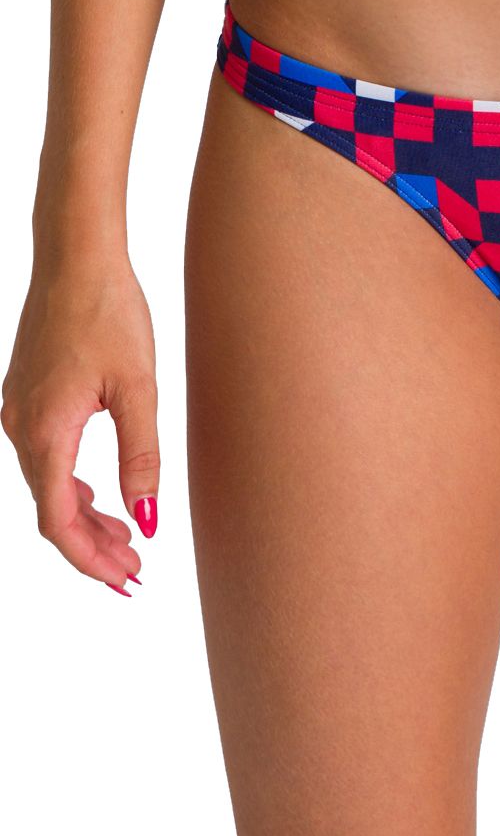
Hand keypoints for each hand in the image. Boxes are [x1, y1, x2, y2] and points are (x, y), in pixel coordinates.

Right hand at [1, 261, 158, 594]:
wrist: (76, 257)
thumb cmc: (110, 314)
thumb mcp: (139, 389)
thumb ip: (141, 457)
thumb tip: (145, 518)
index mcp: (46, 432)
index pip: (58, 521)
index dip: (91, 559)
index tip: (127, 579)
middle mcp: (20, 427)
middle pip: (50, 510)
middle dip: (92, 546)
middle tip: (135, 571)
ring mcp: (18, 410)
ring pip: (47, 485)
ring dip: (85, 518)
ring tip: (127, 540)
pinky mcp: (27, 395)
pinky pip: (45, 458)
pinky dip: (73, 486)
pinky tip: (101, 495)